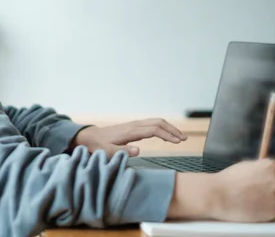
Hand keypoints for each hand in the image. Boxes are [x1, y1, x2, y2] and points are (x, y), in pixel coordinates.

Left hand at [70, 118, 187, 157]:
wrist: (90, 137)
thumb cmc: (99, 145)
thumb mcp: (108, 151)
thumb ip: (123, 151)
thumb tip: (138, 150)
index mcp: (131, 131)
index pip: (154, 130)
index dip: (167, 135)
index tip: (178, 142)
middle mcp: (134, 125)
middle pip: (158, 122)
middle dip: (172, 129)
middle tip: (184, 139)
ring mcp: (134, 125)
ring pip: (156, 122)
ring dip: (169, 128)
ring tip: (180, 137)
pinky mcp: (134, 127)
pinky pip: (152, 124)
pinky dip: (163, 128)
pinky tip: (167, 136)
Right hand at [210, 158, 274, 221]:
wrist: (219, 195)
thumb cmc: (229, 179)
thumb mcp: (247, 166)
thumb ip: (263, 168)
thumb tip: (269, 172)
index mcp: (271, 166)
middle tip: (260, 191)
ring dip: (272, 199)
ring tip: (255, 200)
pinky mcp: (274, 211)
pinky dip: (267, 209)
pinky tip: (254, 206)